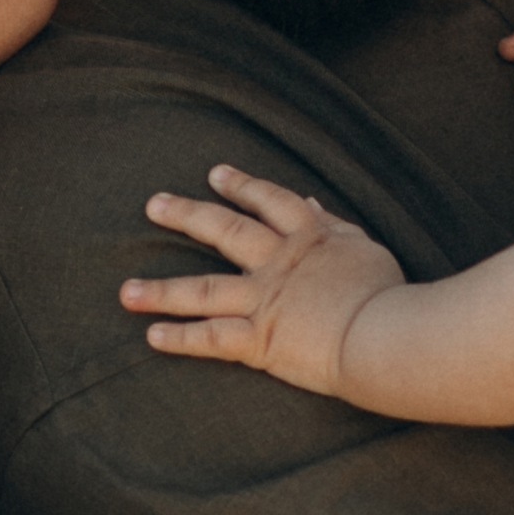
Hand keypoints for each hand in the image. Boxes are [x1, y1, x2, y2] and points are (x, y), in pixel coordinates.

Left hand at [122, 164, 407, 395]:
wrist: (387, 334)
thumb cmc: (388, 294)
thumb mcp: (366, 248)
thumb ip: (335, 225)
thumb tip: (312, 202)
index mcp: (309, 237)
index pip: (269, 201)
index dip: (242, 186)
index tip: (216, 174)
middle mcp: (278, 263)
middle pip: (223, 231)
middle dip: (185, 215)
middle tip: (153, 205)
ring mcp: (264, 300)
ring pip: (202, 289)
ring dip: (160, 290)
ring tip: (125, 291)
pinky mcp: (260, 340)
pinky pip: (212, 338)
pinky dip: (181, 338)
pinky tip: (152, 336)